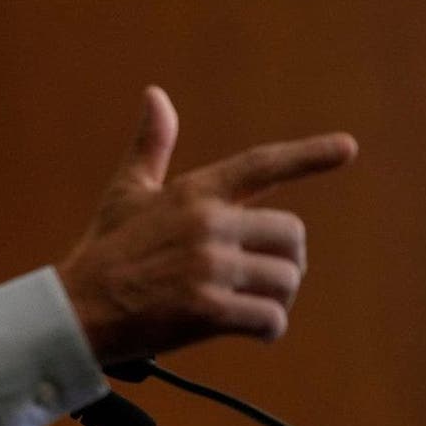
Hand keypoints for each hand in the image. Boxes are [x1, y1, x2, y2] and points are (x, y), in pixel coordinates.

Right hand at [56, 86, 357, 364]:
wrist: (77, 308)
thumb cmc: (106, 249)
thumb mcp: (127, 191)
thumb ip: (152, 144)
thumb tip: (155, 94)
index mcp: (194, 192)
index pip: (260, 165)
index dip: (308, 156)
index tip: (347, 148)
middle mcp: (208, 224)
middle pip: (290, 235)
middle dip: (286, 259)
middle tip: (263, 275)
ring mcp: (210, 268)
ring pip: (286, 279)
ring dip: (277, 296)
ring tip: (251, 303)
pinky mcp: (209, 310)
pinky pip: (270, 319)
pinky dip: (268, 328)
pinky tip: (252, 330)